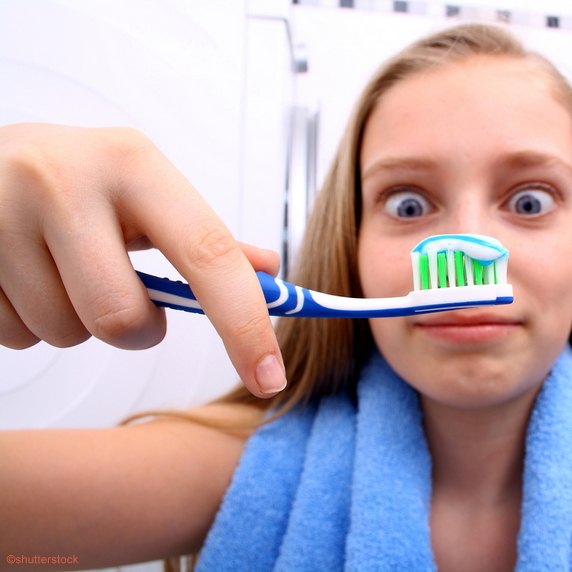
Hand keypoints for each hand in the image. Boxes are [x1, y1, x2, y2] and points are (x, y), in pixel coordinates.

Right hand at [0, 123, 285, 396]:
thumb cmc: (75, 179)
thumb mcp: (142, 189)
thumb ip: (203, 237)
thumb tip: (268, 270)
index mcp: (133, 164)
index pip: (208, 254)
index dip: (245, 324)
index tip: (269, 375)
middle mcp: (65, 180)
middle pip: (122, 318)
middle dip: (132, 327)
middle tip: (116, 293)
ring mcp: (0, 212)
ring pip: (62, 333)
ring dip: (71, 323)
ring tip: (56, 271)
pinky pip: (10, 335)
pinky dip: (23, 322)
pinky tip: (19, 276)